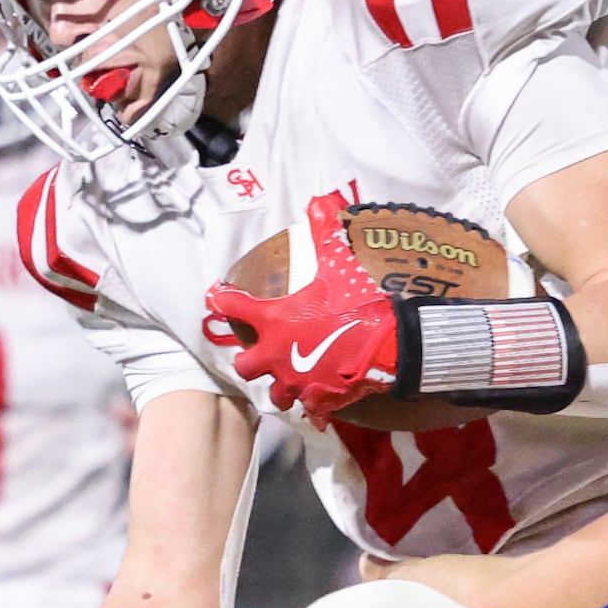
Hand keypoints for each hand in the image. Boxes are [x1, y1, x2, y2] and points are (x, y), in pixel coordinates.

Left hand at [205, 192, 399, 425]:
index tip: (217, 297)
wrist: (390, 344)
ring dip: (279, 384)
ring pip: (274, 393)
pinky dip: (313, 404)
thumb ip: (325, 230)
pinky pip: (309, 408)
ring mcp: (297, 381)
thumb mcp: (340, 261)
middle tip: (260, 350)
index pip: (233, 307)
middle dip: (250, 358)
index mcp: (273, 321)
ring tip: (288, 377)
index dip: (223, 300)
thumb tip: (319, 199)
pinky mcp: (320, 399)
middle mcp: (276, 355)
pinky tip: (319, 398)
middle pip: (245, 365)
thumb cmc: (358, 303)